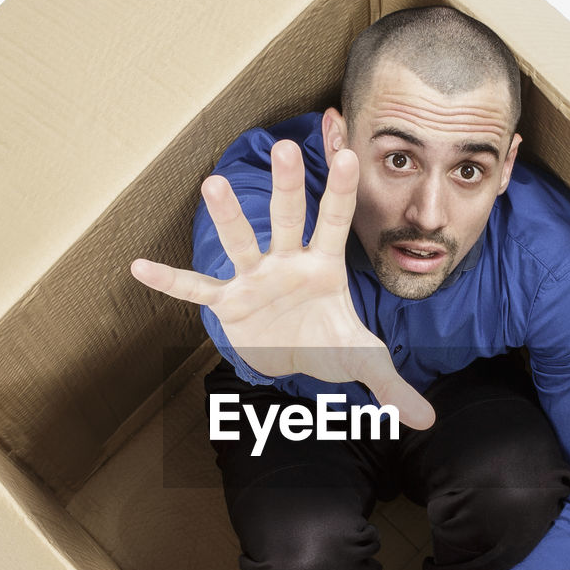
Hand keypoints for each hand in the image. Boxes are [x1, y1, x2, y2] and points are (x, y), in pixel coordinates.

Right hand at [130, 140, 434, 429]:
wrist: (292, 358)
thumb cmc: (329, 344)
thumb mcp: (364, 363)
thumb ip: (393, 387)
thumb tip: (428, 421)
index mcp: (324, 266)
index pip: (336, 222)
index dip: (341, 191)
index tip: (349, 154)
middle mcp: (287, 262)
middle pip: (288, 218)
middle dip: (287, 187)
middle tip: (284, 149)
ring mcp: (255, 279)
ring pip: (241, 242)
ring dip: (228, 218)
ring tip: (211, 184)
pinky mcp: (229, 303)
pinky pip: (198, 290)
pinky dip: (171, 282)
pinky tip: (140, 267)